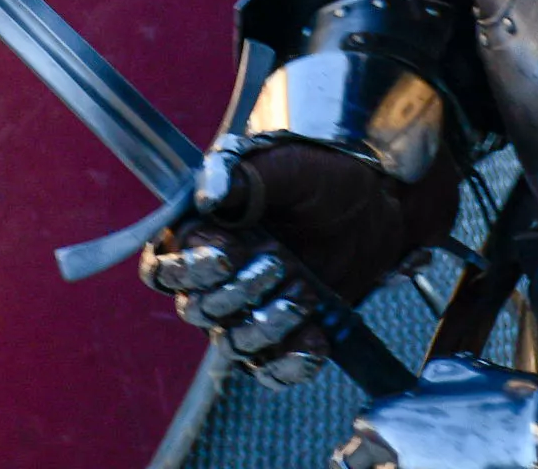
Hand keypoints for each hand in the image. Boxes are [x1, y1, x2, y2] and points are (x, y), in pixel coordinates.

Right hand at [142, 136, 456, 382]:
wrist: (374, 205)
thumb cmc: (319, 177)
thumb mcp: (283, 166)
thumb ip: (240, 175)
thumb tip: (206, 196)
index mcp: (202, 235)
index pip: (163, 269)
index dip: (186, 270)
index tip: (228, 254)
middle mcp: (216, 280)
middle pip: (195, 310)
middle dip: (236, 292)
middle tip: (278, 263)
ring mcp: (249, 312)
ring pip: (232, 344)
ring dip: (266, 327)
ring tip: (304, 294)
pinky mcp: (284, 338)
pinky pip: (272, 371)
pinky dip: (292, 363)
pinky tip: (316, 340)